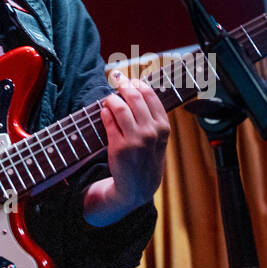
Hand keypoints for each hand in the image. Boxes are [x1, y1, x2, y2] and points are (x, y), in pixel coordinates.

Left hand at [83, 73, 169, 225]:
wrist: (138, 188)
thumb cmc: (147, 159)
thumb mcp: (159, 139)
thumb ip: (153, 117)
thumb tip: (138, 90)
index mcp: (163, 127)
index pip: (150, 96)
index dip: (138, 84)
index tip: (130, 80)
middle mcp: (151, 132)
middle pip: (134, 97)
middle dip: (123, 85)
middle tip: (116, 80)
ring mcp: (135, 139)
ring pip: (119, 106)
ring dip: (111, 99)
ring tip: (108, 100)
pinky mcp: (119, 146)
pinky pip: (108, 120)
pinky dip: (104, 112)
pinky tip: (103, 111)